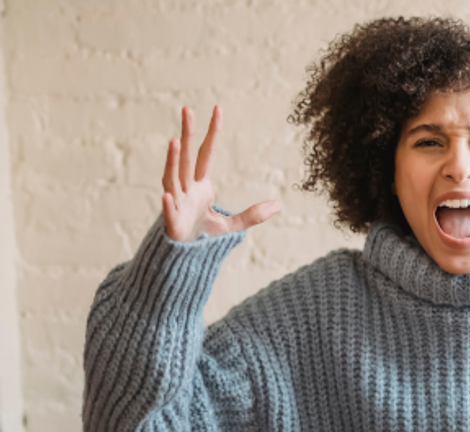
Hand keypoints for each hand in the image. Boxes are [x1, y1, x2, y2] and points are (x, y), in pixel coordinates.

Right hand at [162, 106, 279, 241]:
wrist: (184, 259)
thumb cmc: (203, 239)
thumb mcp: (232, 226)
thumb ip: (252, 215)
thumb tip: (278, 205)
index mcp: (200, 186)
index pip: (206, 154)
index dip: (211, 133)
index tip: (217, 110)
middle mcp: (186, 190)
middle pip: (187, 158)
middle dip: (187, 134)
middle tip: (187, 109)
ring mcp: (177, 205)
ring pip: (173, 179)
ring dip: (172, 161)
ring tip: (174, 141)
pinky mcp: (172, 225)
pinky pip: (169, 213)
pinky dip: (168, 205)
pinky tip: (167, 196)